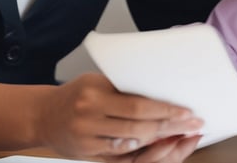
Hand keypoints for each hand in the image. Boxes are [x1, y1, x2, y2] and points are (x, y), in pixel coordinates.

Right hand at [38, 73, 203, 159]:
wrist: (43, 115)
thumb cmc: (75, 94)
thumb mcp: (98, 82)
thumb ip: (125, 90)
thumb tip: (162, 93)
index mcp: (94, 96)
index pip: (139, 106)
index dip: (166, 111)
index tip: (187, 112)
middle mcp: (91, 119)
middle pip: (140, 129)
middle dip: (171, 128)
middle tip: (193, 125)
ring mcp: (89, 141)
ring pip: (133, 145)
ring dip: (162, 143)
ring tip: (183, 137)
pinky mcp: (90, 155)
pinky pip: (122, 156)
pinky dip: (144, 152)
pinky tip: (160, 147)